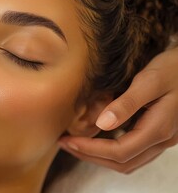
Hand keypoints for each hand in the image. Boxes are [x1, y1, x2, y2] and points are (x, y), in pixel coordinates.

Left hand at [59, 46, 177, 173]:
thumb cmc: (174, 69)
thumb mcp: (150, 80)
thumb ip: (127, 103)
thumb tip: (102, 124)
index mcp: (159, 129)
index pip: (120, 152)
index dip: (91, 149)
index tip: (69, 141)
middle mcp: (162, 139)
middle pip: (123, 163)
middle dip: (90, 157)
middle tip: (65, 144)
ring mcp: (162, 139)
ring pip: (129, 161)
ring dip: (100, 157)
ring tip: (75, 144)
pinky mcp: (159, 134)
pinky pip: (133, 152)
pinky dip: (112, 151)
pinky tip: (96, 138)